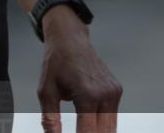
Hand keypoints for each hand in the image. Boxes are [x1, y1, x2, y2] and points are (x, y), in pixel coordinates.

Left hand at [38, 7, 121, 132]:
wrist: (70, 39)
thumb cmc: (57, 61)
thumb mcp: (46, 90)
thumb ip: (50, 118)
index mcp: (87, 94)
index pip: (88, 132)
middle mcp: (105, 94)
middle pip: (104, 132)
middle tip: (78, 131)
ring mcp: (114, 92)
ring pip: (110, 127)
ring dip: (98, 131)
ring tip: (82, 128)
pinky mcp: (117, 90)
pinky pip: (112, 115)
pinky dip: (102, 122)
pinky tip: (90, 121)